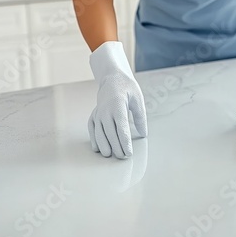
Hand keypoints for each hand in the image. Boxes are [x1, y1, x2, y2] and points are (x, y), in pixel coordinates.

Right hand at [88, 42, 147, 157]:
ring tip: (111, 156)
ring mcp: (98, 113)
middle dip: (117, 147)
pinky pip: (92, 130)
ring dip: (105, 146)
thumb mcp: (138, 99)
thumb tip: (143, 134)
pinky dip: (94, 140)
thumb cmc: (127, 88)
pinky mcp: (93, 115)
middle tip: (124, 157)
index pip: (121, 128)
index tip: (129, 153)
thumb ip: (140, 117)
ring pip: (99, 134)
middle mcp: (105, 111)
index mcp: (118, 106)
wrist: (112, 78)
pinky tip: (99, 149)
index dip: (125, 142)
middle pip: (110, 134)